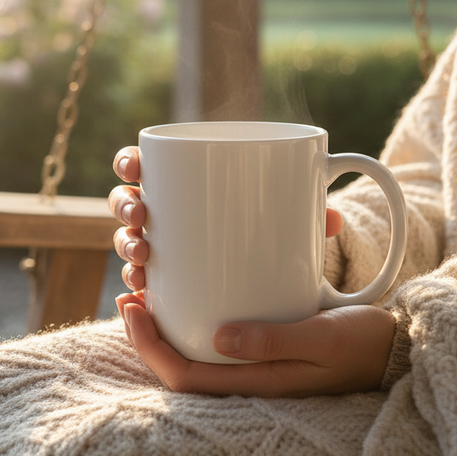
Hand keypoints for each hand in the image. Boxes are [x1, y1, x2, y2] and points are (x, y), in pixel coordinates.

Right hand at [108, 146, 343, 290]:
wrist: (282, 286)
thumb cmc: (278, 236)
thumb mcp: (294, 226)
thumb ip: (307, 218)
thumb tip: (331, 220)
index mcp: (184, 183)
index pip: (145, 165)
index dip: (129, 162)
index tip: (134, 166)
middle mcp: (164, 214)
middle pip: (127, 202)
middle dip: (125, 206)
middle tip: (144, 216)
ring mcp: (161, 247)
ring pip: (128, 241)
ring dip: (126, 246)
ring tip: (144, 255)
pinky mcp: (165, 282)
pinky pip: (140, 281)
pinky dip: (135, 284)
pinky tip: (138, 293)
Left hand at [116, 292, 396, 396]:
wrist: (397, 350)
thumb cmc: (362, 345)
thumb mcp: (321, 338)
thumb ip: (274, 341)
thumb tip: (218, 337)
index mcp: (256, 385)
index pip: (183, 378)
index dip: (149, 348)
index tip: (133, 309)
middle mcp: (248, 381)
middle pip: (179, 368)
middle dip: (148, 334)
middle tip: (131, 293)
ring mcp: (255, 367)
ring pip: (195, 355)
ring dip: (167, 327)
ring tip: (149, 290)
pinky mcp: (264, 350)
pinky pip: (217, 343)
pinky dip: (195, 320)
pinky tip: (192, 293)